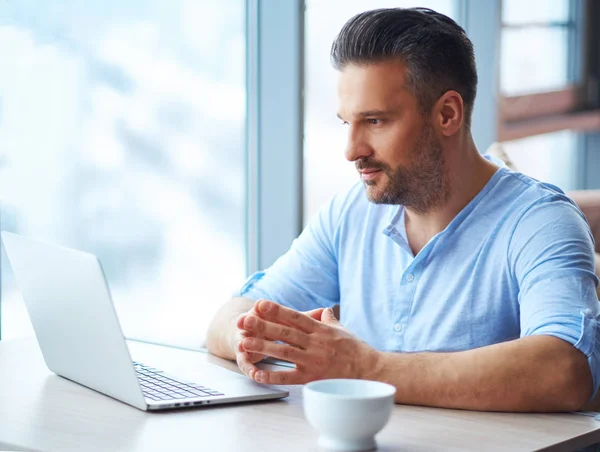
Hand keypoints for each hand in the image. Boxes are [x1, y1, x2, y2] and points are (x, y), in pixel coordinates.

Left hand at [238, 300, 379, 384]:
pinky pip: (288, 377)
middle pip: (285, 333)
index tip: (260, 304)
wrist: (370, 371)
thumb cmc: (356, 350)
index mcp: (320, 330)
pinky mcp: (312, 378)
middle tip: (245, 320)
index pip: (295, 317)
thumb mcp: (342, 329)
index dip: (277, 310)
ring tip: (245, 343)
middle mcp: (315, 344)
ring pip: (283, 352)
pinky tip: (258, 373)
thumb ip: (329, 320)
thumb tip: (323, 310)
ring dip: (262, 347)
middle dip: (263, 326)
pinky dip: (272, 376)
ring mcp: (312, 361)